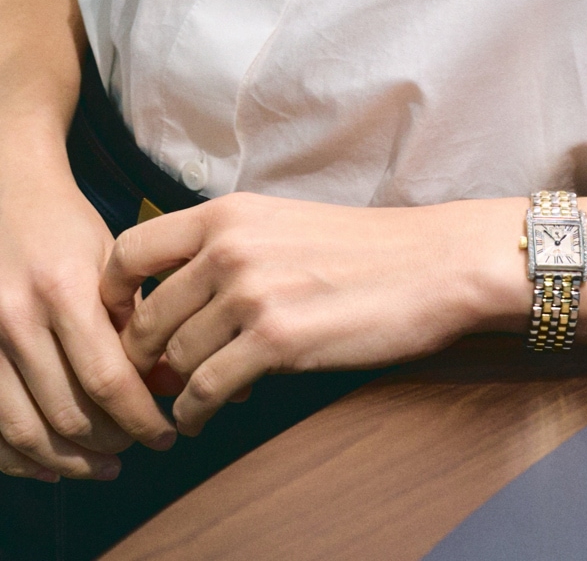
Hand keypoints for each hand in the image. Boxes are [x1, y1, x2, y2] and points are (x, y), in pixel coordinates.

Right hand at [0, 156, 176, 481]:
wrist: (4, 196)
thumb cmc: (68, 229)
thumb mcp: (114, 262)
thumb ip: (143, 317)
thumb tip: (189, 374)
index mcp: (65, 291)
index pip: (107, 379)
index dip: (140, 418)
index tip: (166, 434)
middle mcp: (16, 318)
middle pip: (66, 411)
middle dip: (110, 442)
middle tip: (141, 447)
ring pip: (23, 429)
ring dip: (68, 460)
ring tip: (104, 465)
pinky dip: (19, 456)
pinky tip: (52, 465)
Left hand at [101, 193, 529, 435]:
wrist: (432, 264)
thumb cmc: (365, 248)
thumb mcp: (284, 224)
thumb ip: (225, 252)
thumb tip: (174, 307)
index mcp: (228, 213)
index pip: (129, 252)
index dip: (111, 296)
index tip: (121, 323)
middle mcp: (230, 248)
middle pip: (144, 317)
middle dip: (141, 357)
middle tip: (153, 378)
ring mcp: (252, 294)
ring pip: (174, 357)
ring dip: (174, 386)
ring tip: (189, 397)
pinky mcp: (276, 341)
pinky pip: (205, 389)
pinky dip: (195, 411)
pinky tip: (204, 415)